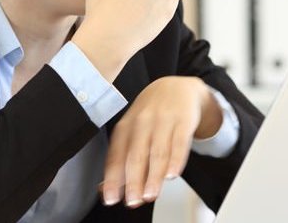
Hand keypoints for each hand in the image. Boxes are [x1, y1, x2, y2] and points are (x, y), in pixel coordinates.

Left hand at [99, 76, 222, 207]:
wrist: (176, 87)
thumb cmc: (151, 114)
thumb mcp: (132, 131)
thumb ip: (120, 159)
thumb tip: (104, 189)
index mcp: (125, 126)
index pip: (116, 155)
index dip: (113, 178)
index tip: (110, 198)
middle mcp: (142, 122)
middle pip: (136, 155)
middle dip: (133, 180)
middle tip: (133, 200)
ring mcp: (163, 120)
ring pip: (158, 151)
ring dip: (154, 176)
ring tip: (150, 194)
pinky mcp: (183, 121)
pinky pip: (180, 142)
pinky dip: (176, 160)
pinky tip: (172, 175)